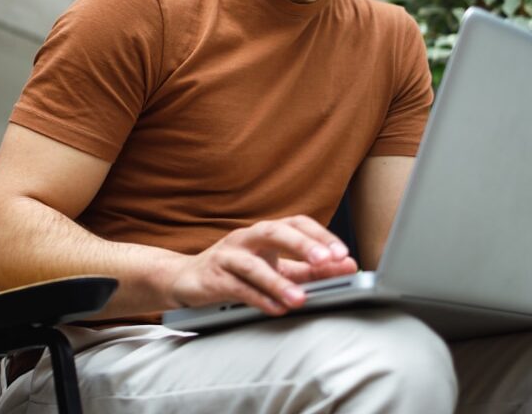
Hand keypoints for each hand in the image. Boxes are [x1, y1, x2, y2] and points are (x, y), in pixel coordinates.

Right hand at [169, 215, 356, 314]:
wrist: (186, 278)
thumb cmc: (237, 271)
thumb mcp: (274, 268)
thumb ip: (308, 270)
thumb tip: (345, 267)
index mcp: (265, 232)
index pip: (296, 223)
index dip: (320, 235)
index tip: (342, 254)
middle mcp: (247, 237)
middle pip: (275, 232)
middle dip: (303, 245)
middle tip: (327, 262)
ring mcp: (228, 255)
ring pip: (253, 264)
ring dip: (278, 282)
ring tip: (300, 299)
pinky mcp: (213, 277)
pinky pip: (237, 287)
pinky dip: (258, 298)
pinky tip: (275, 309)